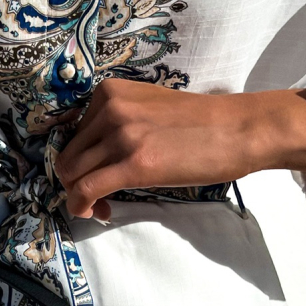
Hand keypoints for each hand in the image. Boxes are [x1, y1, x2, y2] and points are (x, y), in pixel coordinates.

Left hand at [54, 80, 305, 218]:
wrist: (237, 129)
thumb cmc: (200, 123)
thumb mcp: (148, 109)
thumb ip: (117, 123)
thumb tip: (92, 157)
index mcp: (109, 92)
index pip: (73, 133)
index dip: (80, 160)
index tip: (97, 176)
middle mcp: (109, 109)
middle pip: (68, 156)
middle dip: (75, 182)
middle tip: (99, 198)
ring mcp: (120, 135)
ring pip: (72, 174)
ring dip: (79, 197)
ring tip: (102, 206)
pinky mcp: (134, 163)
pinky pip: (86, 189)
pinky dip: (81, 206)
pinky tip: (97, 212)